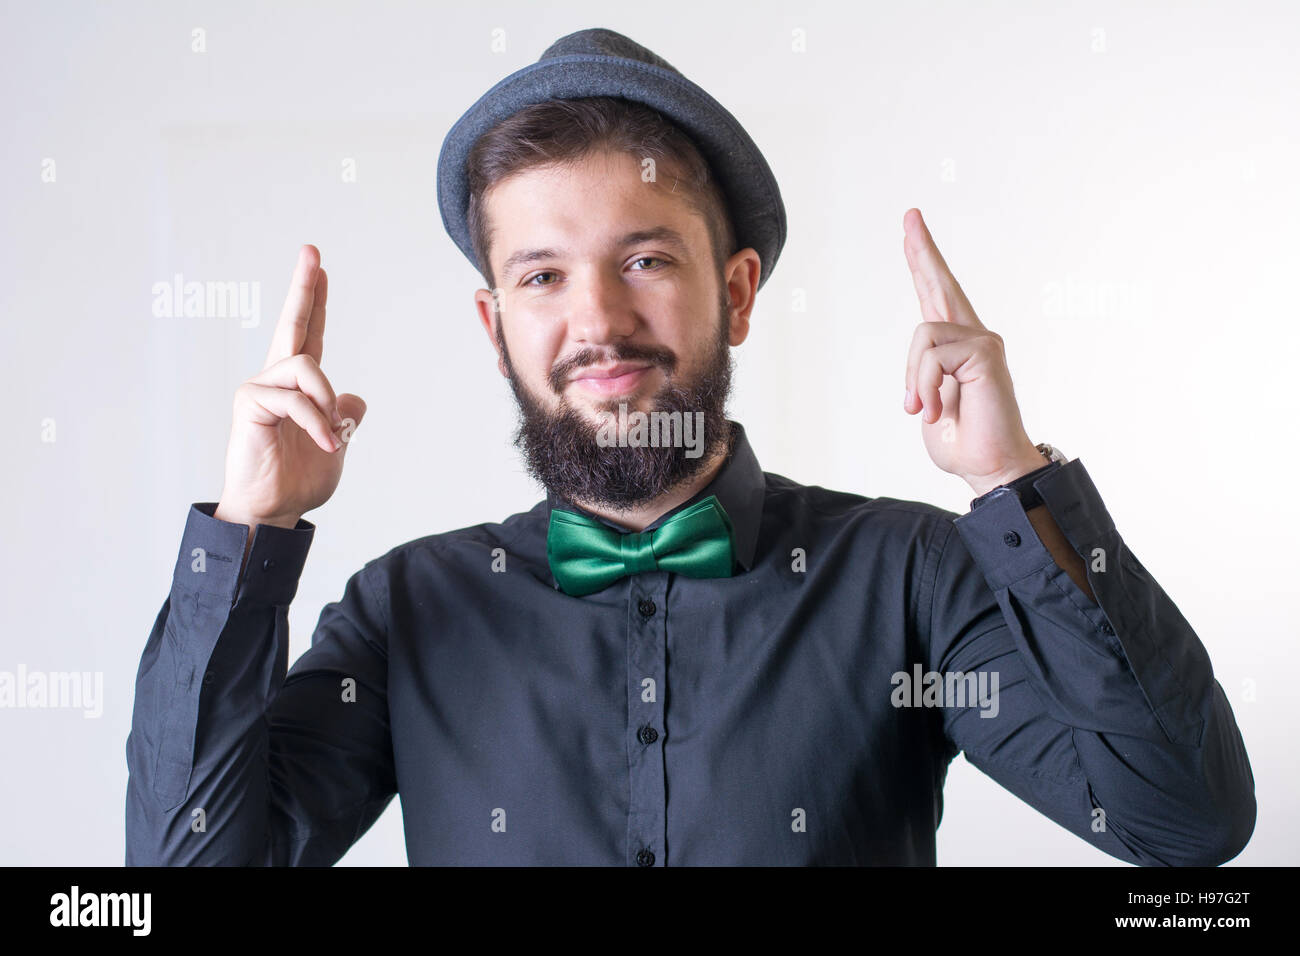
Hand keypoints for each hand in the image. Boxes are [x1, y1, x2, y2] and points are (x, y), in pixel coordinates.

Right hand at [216, 245, 365, 527]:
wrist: (273, 510)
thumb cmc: (297, 479)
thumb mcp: (336, 443)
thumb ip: (344, 416)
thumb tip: (352, 397)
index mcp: (299, 386)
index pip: (309, 334)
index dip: (315, 301)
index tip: (319, 267)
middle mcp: (277, 380)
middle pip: (292, 325)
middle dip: (304, 288)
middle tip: (311, 251)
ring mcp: (262, 389)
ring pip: (307, 366)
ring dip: (326, 402)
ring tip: (330, 435)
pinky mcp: (251, 403)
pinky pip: (295, 398)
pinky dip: (318, 421)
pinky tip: (325, 442)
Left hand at [900, 209, 1043, 495]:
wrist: (988, 467)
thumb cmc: (962, 441)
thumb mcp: (927, 404)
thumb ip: (922, 378)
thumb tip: (920, 370)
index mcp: (956, 348)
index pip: (936, 296)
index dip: (923, 262)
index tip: (911, 229)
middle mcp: (973, 337)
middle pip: (941, 283)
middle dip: (922, 249)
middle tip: (909, 215)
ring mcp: (983, 341)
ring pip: (922, 336)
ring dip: (913, 381)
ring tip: (922, 410)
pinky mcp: (986, 351)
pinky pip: (932, 355)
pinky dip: (922, 386)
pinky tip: (933, 410)